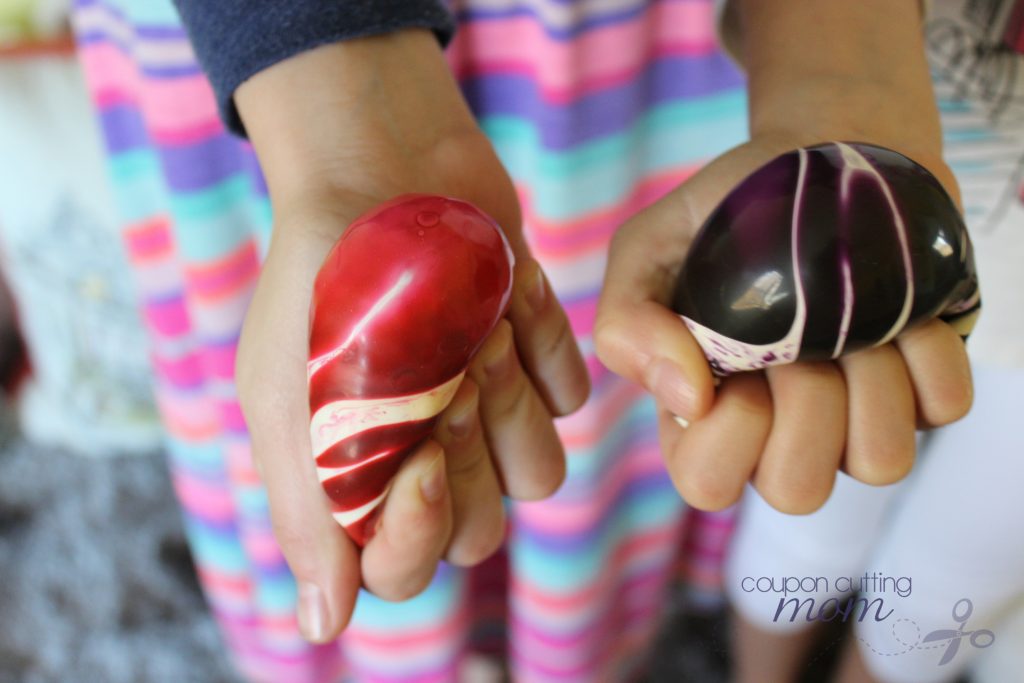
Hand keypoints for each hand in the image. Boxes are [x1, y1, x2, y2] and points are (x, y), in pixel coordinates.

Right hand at [233, 31, 588, 641]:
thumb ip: (308, 508)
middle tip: (441, 373)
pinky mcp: (541, 361)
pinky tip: (504, 299)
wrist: (380, 166)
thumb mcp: (285, 395)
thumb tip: (324, 626)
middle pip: (475, 531)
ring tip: (475, 332)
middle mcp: (430, 457)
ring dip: (508, 406)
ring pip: (538, 473)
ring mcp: (491, 410)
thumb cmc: (320, 277)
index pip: (403, 570)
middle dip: (460, 456)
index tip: (415, 456)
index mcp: (363, 476)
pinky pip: (570, 394)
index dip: (411, 533)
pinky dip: (541, 349)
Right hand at [594, 135, 973, 514]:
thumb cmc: (726, 210)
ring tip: (854, 322)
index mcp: (709, 414)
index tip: (731, 354)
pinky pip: (945, 406)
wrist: (818, 154)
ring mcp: (858, 414)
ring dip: (869, 381)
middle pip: (797, 490)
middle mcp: (784, 429)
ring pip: (880, 462)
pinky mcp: (926, 386)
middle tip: (798, 337)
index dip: (727, 431)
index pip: (708, 483)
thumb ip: (627, 324)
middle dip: (804, 405)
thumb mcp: (647, 249)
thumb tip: (687, 400)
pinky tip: (900, 315)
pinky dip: (926, 351)